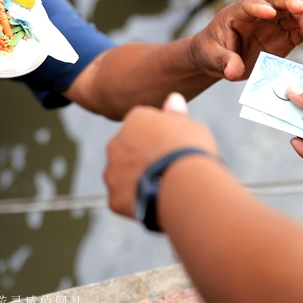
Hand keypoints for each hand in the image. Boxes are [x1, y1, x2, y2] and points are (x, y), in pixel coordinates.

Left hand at [105, 93, 218, 217]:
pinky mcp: (114, 197)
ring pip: (122, 176)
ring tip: (162, 190)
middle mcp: (116, 142)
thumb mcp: (189, 125)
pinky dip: (136, 203)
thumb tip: (173, 99)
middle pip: (128, 150)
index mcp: (135, 119)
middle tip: (167, 171)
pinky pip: (123, 200)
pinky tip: (154, 203)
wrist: (183, 182)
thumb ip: (175, 114)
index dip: (159, 140)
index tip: (173, 150)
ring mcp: (112, 170)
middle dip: (142, 159)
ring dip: (136, 181)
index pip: (143, 126)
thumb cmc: (190, 150)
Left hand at [189, 0, 302, 81]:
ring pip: (295, 14)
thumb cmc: (211, 51)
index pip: (249, 4)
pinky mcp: (285, 38)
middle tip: (300, 9)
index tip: (267, 12)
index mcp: (237, 13)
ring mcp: (274, 24)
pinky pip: (301, 32)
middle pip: (278, 0)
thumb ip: (222, 61)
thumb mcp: (210, 56)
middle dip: (291, 2)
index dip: (258, 6)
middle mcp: (259, 14)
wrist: (218, 60)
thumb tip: (234, 71)